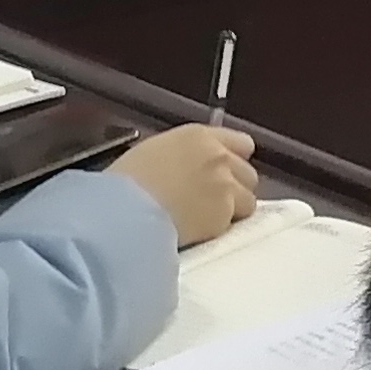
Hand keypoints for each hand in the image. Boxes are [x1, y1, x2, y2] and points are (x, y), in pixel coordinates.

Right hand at [111, 123, 258, 246]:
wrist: (122, 210)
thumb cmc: (123, 181)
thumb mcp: (152, 153)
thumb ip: (181, 157)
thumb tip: (186, 169)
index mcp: (199, 137)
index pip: (242, 143)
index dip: (235, 160)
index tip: (224, 173)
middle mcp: (219, 158)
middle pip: (248, 174)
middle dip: (235, 187)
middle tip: (211, 201)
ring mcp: (226, 187)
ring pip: (248, 201)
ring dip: (232, 210)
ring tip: (205, 220)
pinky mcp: (223, 216)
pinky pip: (232, 225)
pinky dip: (219, 230)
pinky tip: (198, 232)